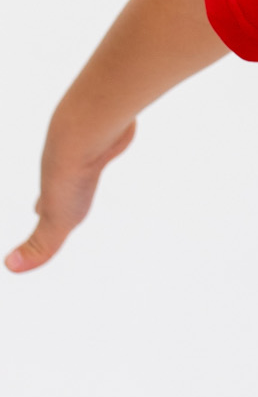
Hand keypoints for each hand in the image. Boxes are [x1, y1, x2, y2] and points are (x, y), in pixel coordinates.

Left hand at [5, 0, 227, 276]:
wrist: (94, 107)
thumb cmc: (125, 88)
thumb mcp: (155, 69)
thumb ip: (182, 40)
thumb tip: (217, 7)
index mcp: (91, 134)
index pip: (82, 150)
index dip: (80, 159)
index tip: (83, 161)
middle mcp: (72, 159)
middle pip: (61, 184)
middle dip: (52, 197)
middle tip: (44, 208)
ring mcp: (60, 183)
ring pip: (51, 213)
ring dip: (41, 235)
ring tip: (27, 254)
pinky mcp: (57, 205)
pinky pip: (45, 236)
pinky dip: (32, 254)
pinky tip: (17, 266)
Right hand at [5, 114, 138, 271]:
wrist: (87, 130)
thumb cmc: (71, 176)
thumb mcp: (55, 221)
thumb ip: (40, 246)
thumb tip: (10, 267)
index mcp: (56, 191)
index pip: (45, 205)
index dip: (42, 210)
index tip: (37, 211)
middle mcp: (66, 169)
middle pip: (61, 182)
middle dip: (59, 191)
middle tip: (58, 191)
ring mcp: (85, 151)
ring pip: (82, 160)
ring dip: (82, 165)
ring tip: (85, 168)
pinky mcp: (106, 136)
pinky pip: (103, 142)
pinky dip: (104, 145)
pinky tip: (108, 144)